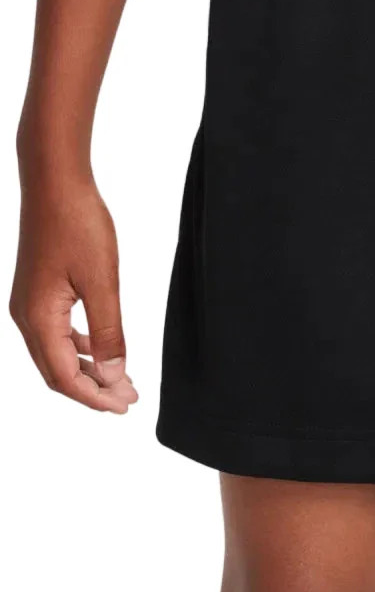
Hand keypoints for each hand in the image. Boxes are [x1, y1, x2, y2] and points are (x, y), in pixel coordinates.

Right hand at [10, 178, 137, 412]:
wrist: (56, 184)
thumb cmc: (78, 226)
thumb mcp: (103, 282)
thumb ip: (109, 331)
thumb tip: (114, 375)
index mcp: (38, 319)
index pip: (65, 377)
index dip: (95, 397)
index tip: (124, 407)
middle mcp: (27, 317)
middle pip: (58, 371)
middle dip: (94, 390)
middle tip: (129, 399)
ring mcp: (30, 305)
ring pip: (58, 353)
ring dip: (90, 370)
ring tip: (122, 380)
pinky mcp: (39, 293)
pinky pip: (59, 332)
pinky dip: (82, 348)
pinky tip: (104, 351)